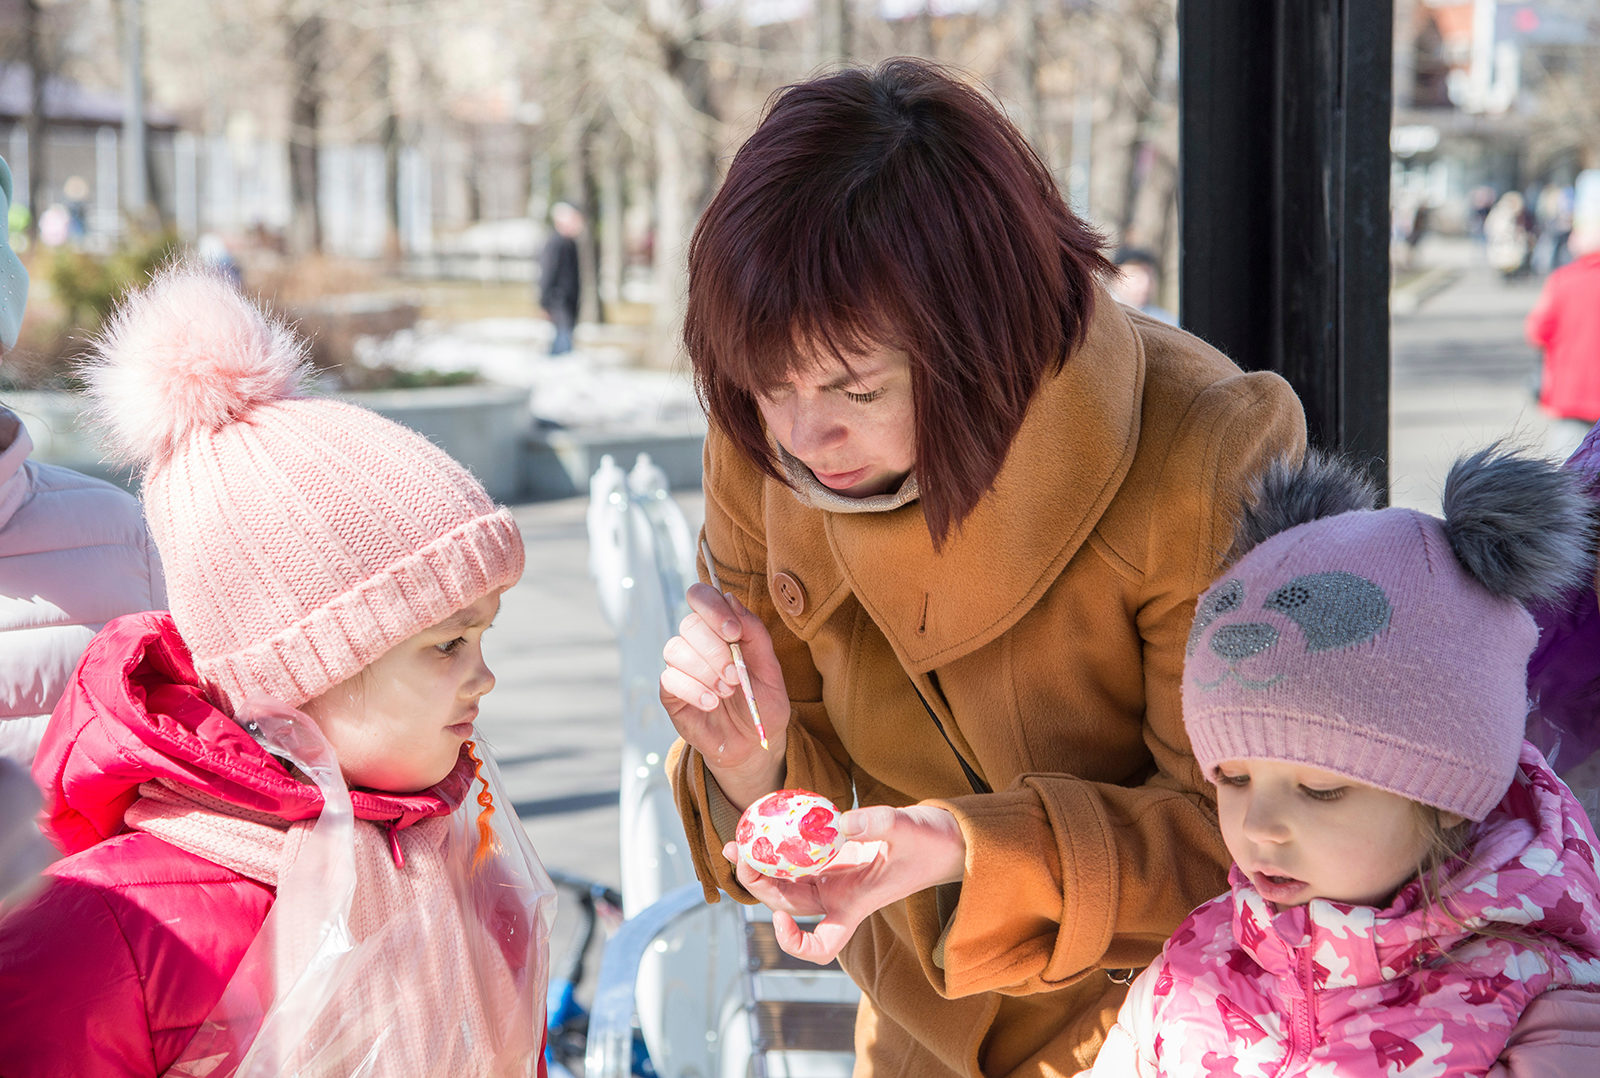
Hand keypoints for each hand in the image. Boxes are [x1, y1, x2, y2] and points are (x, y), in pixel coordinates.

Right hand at [660, 582, 789, 806]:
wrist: (753, 744)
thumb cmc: (762, 704)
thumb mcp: (770, 669)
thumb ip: (755, 633)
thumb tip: (731, 599)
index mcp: (720, 629)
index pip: (702, 597)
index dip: (713, 608)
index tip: (733, 632)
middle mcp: (697, 643)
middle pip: (689, 625)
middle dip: (715, 650)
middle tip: (736, 676)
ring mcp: (682, 667)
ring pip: (675, 650)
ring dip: (705, 671)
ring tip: (727, 692)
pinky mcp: (670, 692)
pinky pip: (669, 679)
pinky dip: (693, 690)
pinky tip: (711, 703)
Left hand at [725, 804, 966, 964]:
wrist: (943, 836)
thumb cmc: (932, 843)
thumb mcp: (910, 830)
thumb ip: (880, 824)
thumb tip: (842, 822)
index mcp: (855, 904)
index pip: (822, 945)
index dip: (794, 942)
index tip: (777, 916)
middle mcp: (838, 895)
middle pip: (787, 905)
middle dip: (757, 885)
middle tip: (739, 853)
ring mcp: (834, 875)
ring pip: (786, 880)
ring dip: (760, 865)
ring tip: (737, 841)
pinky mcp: (833, 854)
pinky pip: (797, 855)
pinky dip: (778, 845)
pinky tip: (765, 823)